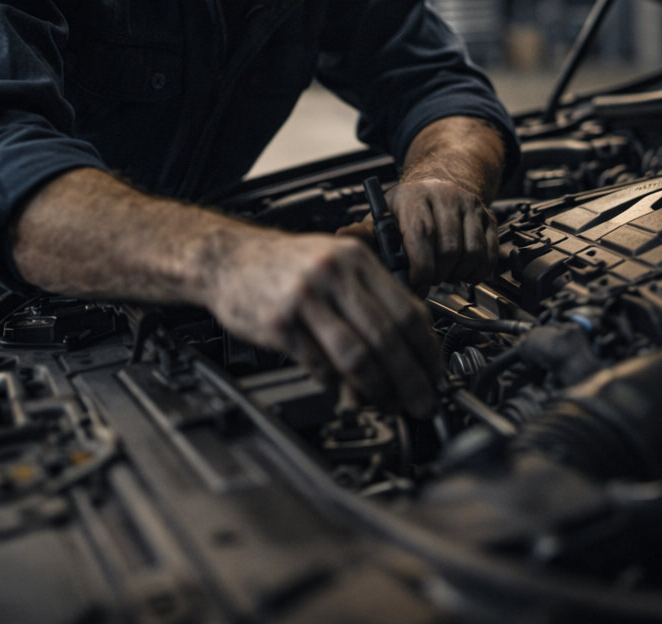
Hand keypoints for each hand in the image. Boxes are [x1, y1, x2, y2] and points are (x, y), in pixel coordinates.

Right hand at [205, 230, 442, 417]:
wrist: (226, 258)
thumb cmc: (284, 265)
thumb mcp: (333, 264)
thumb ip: (368, 302)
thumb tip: (403, 351)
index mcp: (354, 258)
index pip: (407, 309)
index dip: (427, 350)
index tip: (435, 374)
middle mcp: (332, 274)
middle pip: (387, 337)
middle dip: (410, 378)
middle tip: (421, 402)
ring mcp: (305, 299)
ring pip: (356, 355)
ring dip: (377, 388)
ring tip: (386, 403)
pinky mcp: (280, 324)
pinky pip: (320, 365)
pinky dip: (337, 385)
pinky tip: (344, 392)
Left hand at [340, 177, 498, 292]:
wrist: (442, 179)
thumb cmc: (408, 205)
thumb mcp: (382, 215)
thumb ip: (365, 232)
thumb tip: (342, 238)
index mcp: (414, 196)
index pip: (422, 234)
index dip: (420, 267)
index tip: (414, 285)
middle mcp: (446, 196)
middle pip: (449, 249)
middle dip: (437, 275)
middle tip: (426, 281)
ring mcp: (470, 206)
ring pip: (472, 254)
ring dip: (456, 274)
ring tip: (441, 273)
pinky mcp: (489, 217)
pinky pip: (490, 255)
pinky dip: (477, 272)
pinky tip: (461, 271)